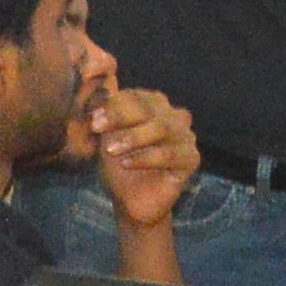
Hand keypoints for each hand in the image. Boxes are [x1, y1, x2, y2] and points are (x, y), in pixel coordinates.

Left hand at [80, 65, 202, 251]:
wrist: (131, 200)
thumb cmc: (118, 164)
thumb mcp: (105, 136)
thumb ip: (104, 111)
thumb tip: (97, 85)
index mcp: (154, 106)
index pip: (136, 96)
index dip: (114, 105)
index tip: (93, 119)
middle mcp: (174, 116)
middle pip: (150, 108)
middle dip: (121, 117)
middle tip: (97, 128)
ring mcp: (186, 137)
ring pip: (163, 128)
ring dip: (133, 138)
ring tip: (111, 150)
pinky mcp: (191, 158)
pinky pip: (170, 154)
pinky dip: (145, 158)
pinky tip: (127, 164)